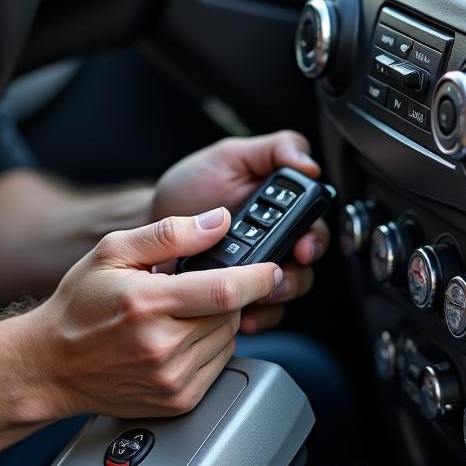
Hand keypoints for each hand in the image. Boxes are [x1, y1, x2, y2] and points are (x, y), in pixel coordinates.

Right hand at [24, 210, 281, 419]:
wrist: (51, 364)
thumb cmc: (79, 306)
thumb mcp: (113, 252)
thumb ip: (169, 234)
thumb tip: (218, 221)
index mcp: (147, 303)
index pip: (224, 290)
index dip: (256, 277)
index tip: (268, 268)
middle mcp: (162, 345)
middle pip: (230, 314)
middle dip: (226, 295)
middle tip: (192, 288)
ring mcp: (171, 378)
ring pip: (228, 340)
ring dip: (217, 321)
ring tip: (178, 314)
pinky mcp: (178, 400)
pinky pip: (218, 366)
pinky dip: (208, 348)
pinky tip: (176, 339)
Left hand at [152, 131, 329, 333]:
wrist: (150, 220)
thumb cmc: (190, 186)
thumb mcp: (231, 156)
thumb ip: (274, 149)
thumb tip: (308, 164)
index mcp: (280, 209)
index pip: (314, 226)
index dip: (314, 239)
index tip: (302, 248)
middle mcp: (276, 241)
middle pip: (305, 266)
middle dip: (294, 275)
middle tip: (274, 276)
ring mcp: (257, 270)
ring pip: (285, 292)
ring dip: (273, 297)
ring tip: (251, 296)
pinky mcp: (238, 295)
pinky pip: (260, 313)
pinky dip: (253, 316)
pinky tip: (239, 314)